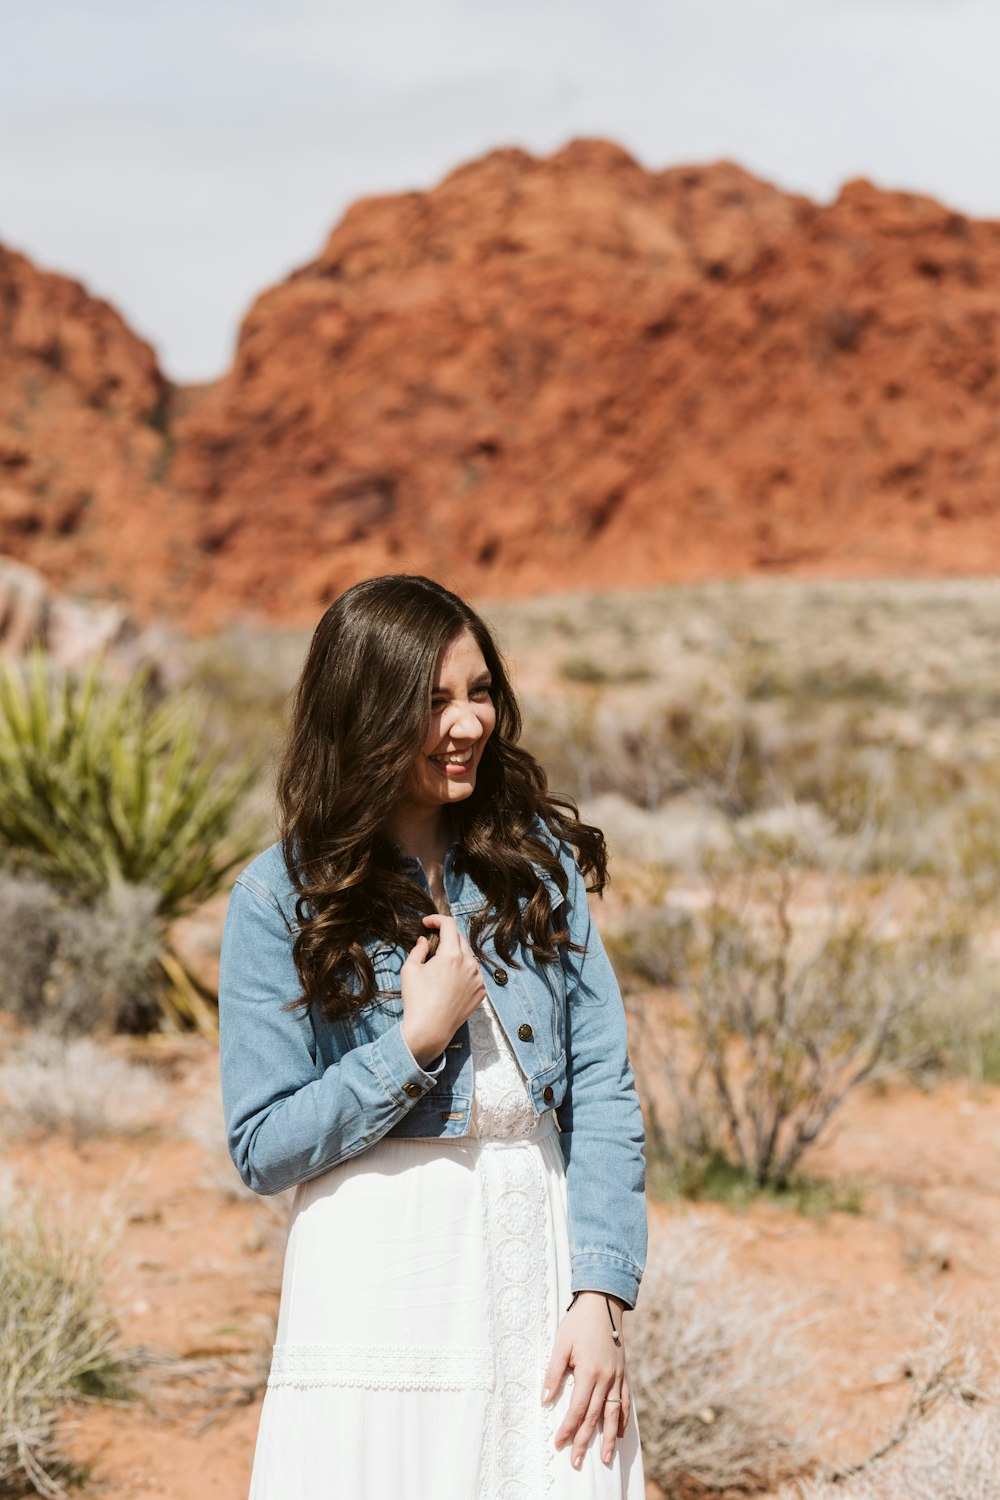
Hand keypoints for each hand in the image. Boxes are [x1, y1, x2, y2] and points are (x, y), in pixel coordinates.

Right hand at [400, 914, 486, 1066]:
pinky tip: (449, 982)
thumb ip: (418, 950)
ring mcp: (478, 979)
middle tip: (432, 944)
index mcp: (451, 955)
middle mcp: (469, 964)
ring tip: (440, 967)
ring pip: (468, 956)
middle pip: (460, 939)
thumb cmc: (417, 1000)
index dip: (436, 919)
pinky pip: (473, 974)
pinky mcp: (481, 992)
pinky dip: (463, 971)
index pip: (449, 924)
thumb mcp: (410, 970)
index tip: (427, 923)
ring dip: (455, 955)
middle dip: (446, 937)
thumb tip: (424, 941)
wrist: (430, 1030)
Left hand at [542, 1292, 629, 1469]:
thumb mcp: (561, 1344)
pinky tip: (619, 1433)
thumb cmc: (578, 1322)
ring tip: (604, 1458)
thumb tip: (546, 1399)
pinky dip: (623, 1419)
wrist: (603, 1303)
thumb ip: (554, 1373)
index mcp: (589, 1372)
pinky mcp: (623, 1373)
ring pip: (613, 1414)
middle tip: (576, 1461)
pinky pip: (625, 1402)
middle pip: (595, 1417)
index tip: (558, 1444)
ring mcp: (617, 1377)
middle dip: (584, 1441)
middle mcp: (606, 1378)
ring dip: (608, 1438)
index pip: (577, 1409)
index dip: (567, 1428)